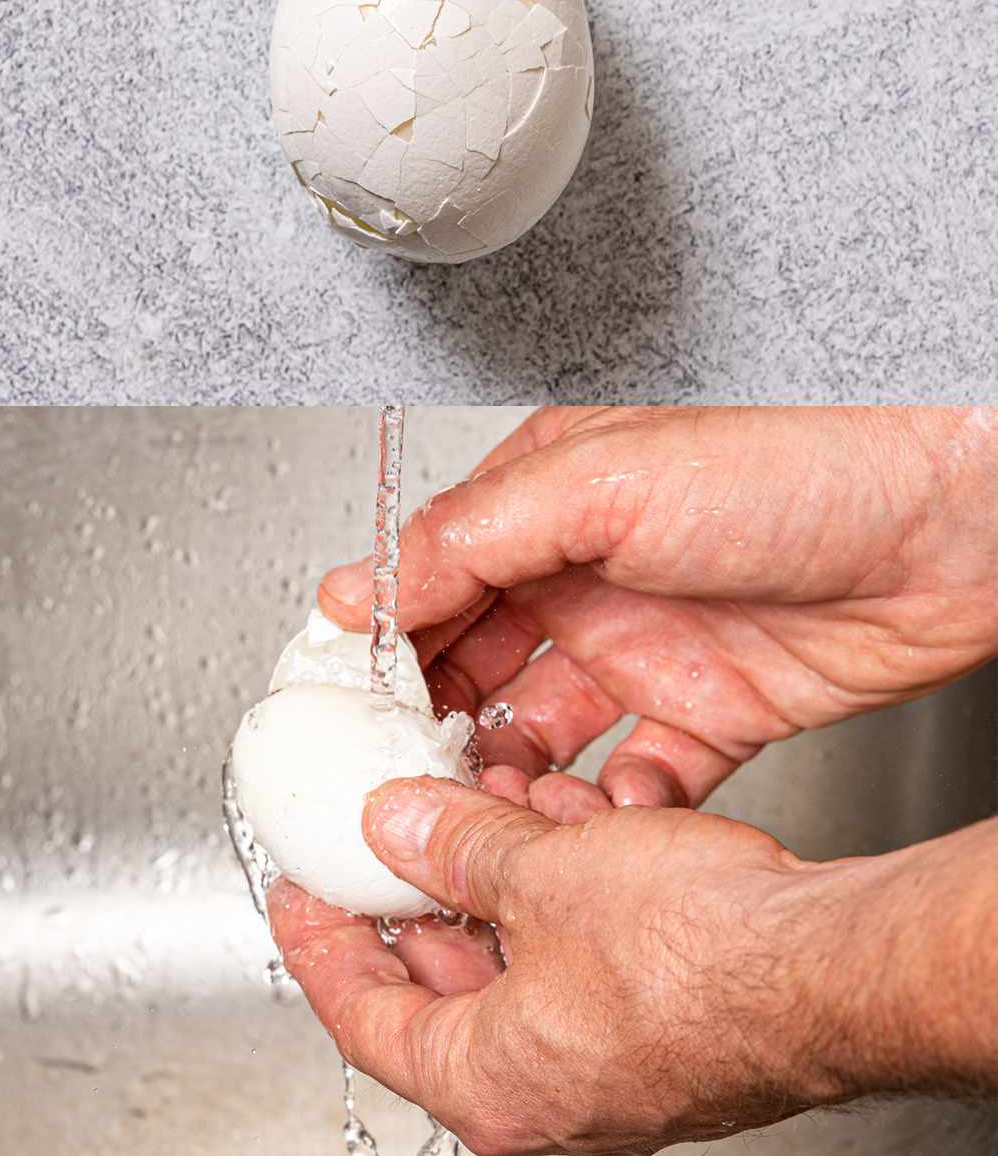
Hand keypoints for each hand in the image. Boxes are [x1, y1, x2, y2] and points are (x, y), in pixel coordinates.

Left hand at [270, 780, 997, 1154]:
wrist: (830, 965)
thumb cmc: (702, 956)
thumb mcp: (546, 875)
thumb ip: (455, 846)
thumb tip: (395, 824)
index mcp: (494, 1083)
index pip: (366, 1017)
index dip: (321, 943)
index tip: (298, 893)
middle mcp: (548, 1089)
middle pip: (445, 980)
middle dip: (425, 885)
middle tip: (396, 823)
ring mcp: (607, 1058)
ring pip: (520, 950)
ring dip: (505, 867)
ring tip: (498, 793)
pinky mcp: (660, 1020)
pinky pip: (584, 945)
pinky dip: (568, 881)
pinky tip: (577, 814)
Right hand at [320, 407, 997, 816]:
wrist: (951, 519)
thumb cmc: (794, 459)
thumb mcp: (603, 478)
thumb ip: (473, 535)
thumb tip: (364, 587)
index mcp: (548, 505)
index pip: (434, 580)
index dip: (383, 645)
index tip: (340, 712)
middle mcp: (590, 577)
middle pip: (478, 667)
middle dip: (437, 726)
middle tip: (403, 781)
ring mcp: (651, 648)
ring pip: (547, 735)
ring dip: (515, 780)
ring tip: (497, 814)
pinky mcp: (716, 713)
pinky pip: (640, 779)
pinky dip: (615, 810)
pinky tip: (608, 818)